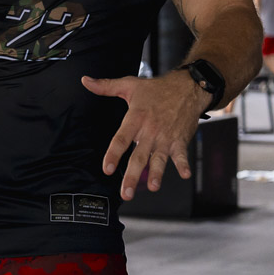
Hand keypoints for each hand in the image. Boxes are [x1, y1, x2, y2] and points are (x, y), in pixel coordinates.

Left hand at [82, 71, 211, 200]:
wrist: (187, 88)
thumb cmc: (156, 89)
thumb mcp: (129, 85)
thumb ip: (106, 87)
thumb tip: (85, 81)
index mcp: (136, 118)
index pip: (121, 139)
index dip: (113, 154)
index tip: (106, 169)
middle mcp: (150, 130)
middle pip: (139, 156)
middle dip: (131, 175)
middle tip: (125, 193)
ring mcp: (166, 137)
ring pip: (159, 159)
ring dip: (156, 174)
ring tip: (152, 187)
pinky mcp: (180, 140)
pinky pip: (182, 154)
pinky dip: (184, 164)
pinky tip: (184, 175)